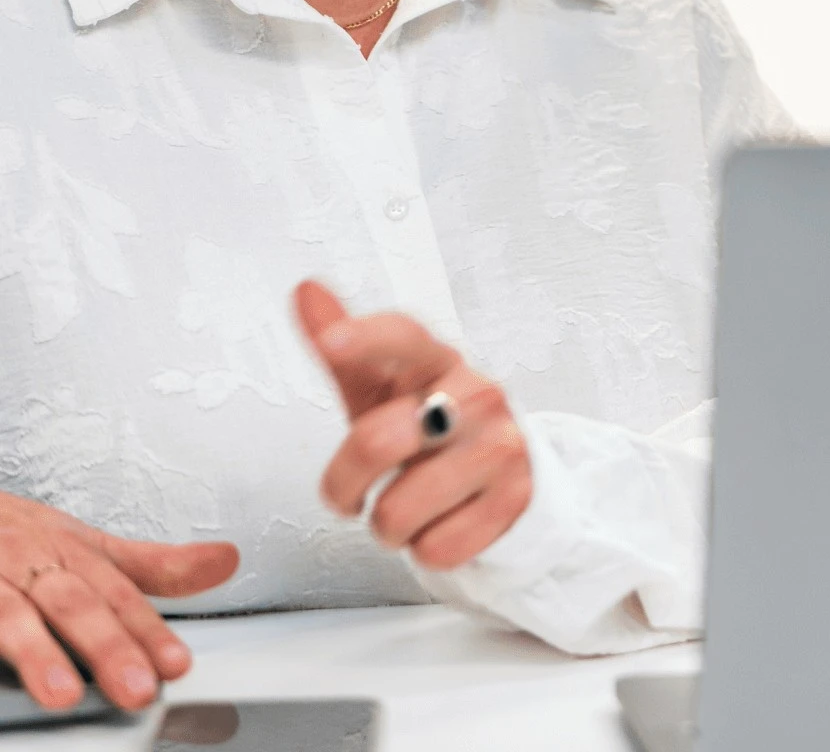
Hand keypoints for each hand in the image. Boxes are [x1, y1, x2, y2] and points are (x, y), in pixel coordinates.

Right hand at [0, 490, 236, 711]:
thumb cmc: (24, 538)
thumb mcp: (91, 545)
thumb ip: (155, 565)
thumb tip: (227, 561)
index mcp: (76, 554)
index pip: (119, 595)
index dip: (148, 630)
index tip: (176, 664)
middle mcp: (38, 564)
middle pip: (76, 605)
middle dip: (108, 646)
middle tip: (138, 688)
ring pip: (15, 617)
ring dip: (39, 655)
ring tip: (63, 696)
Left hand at [294, 281, 532, 571]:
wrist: (499, 468)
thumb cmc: (425, 424)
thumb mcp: (381, 388)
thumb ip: (343, 345)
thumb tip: (306, 288)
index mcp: (437, 360)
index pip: (403, 338)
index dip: (365, 339)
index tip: (333, 341)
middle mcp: (476, 394)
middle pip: (377, 441)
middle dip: (346, 485)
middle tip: (357, 492)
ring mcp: (501, 444)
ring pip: (398, 512)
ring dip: (390, 525)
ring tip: (412, 504)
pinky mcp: (515, 498)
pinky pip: (436, 549)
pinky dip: (427, 548)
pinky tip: (444, 520)